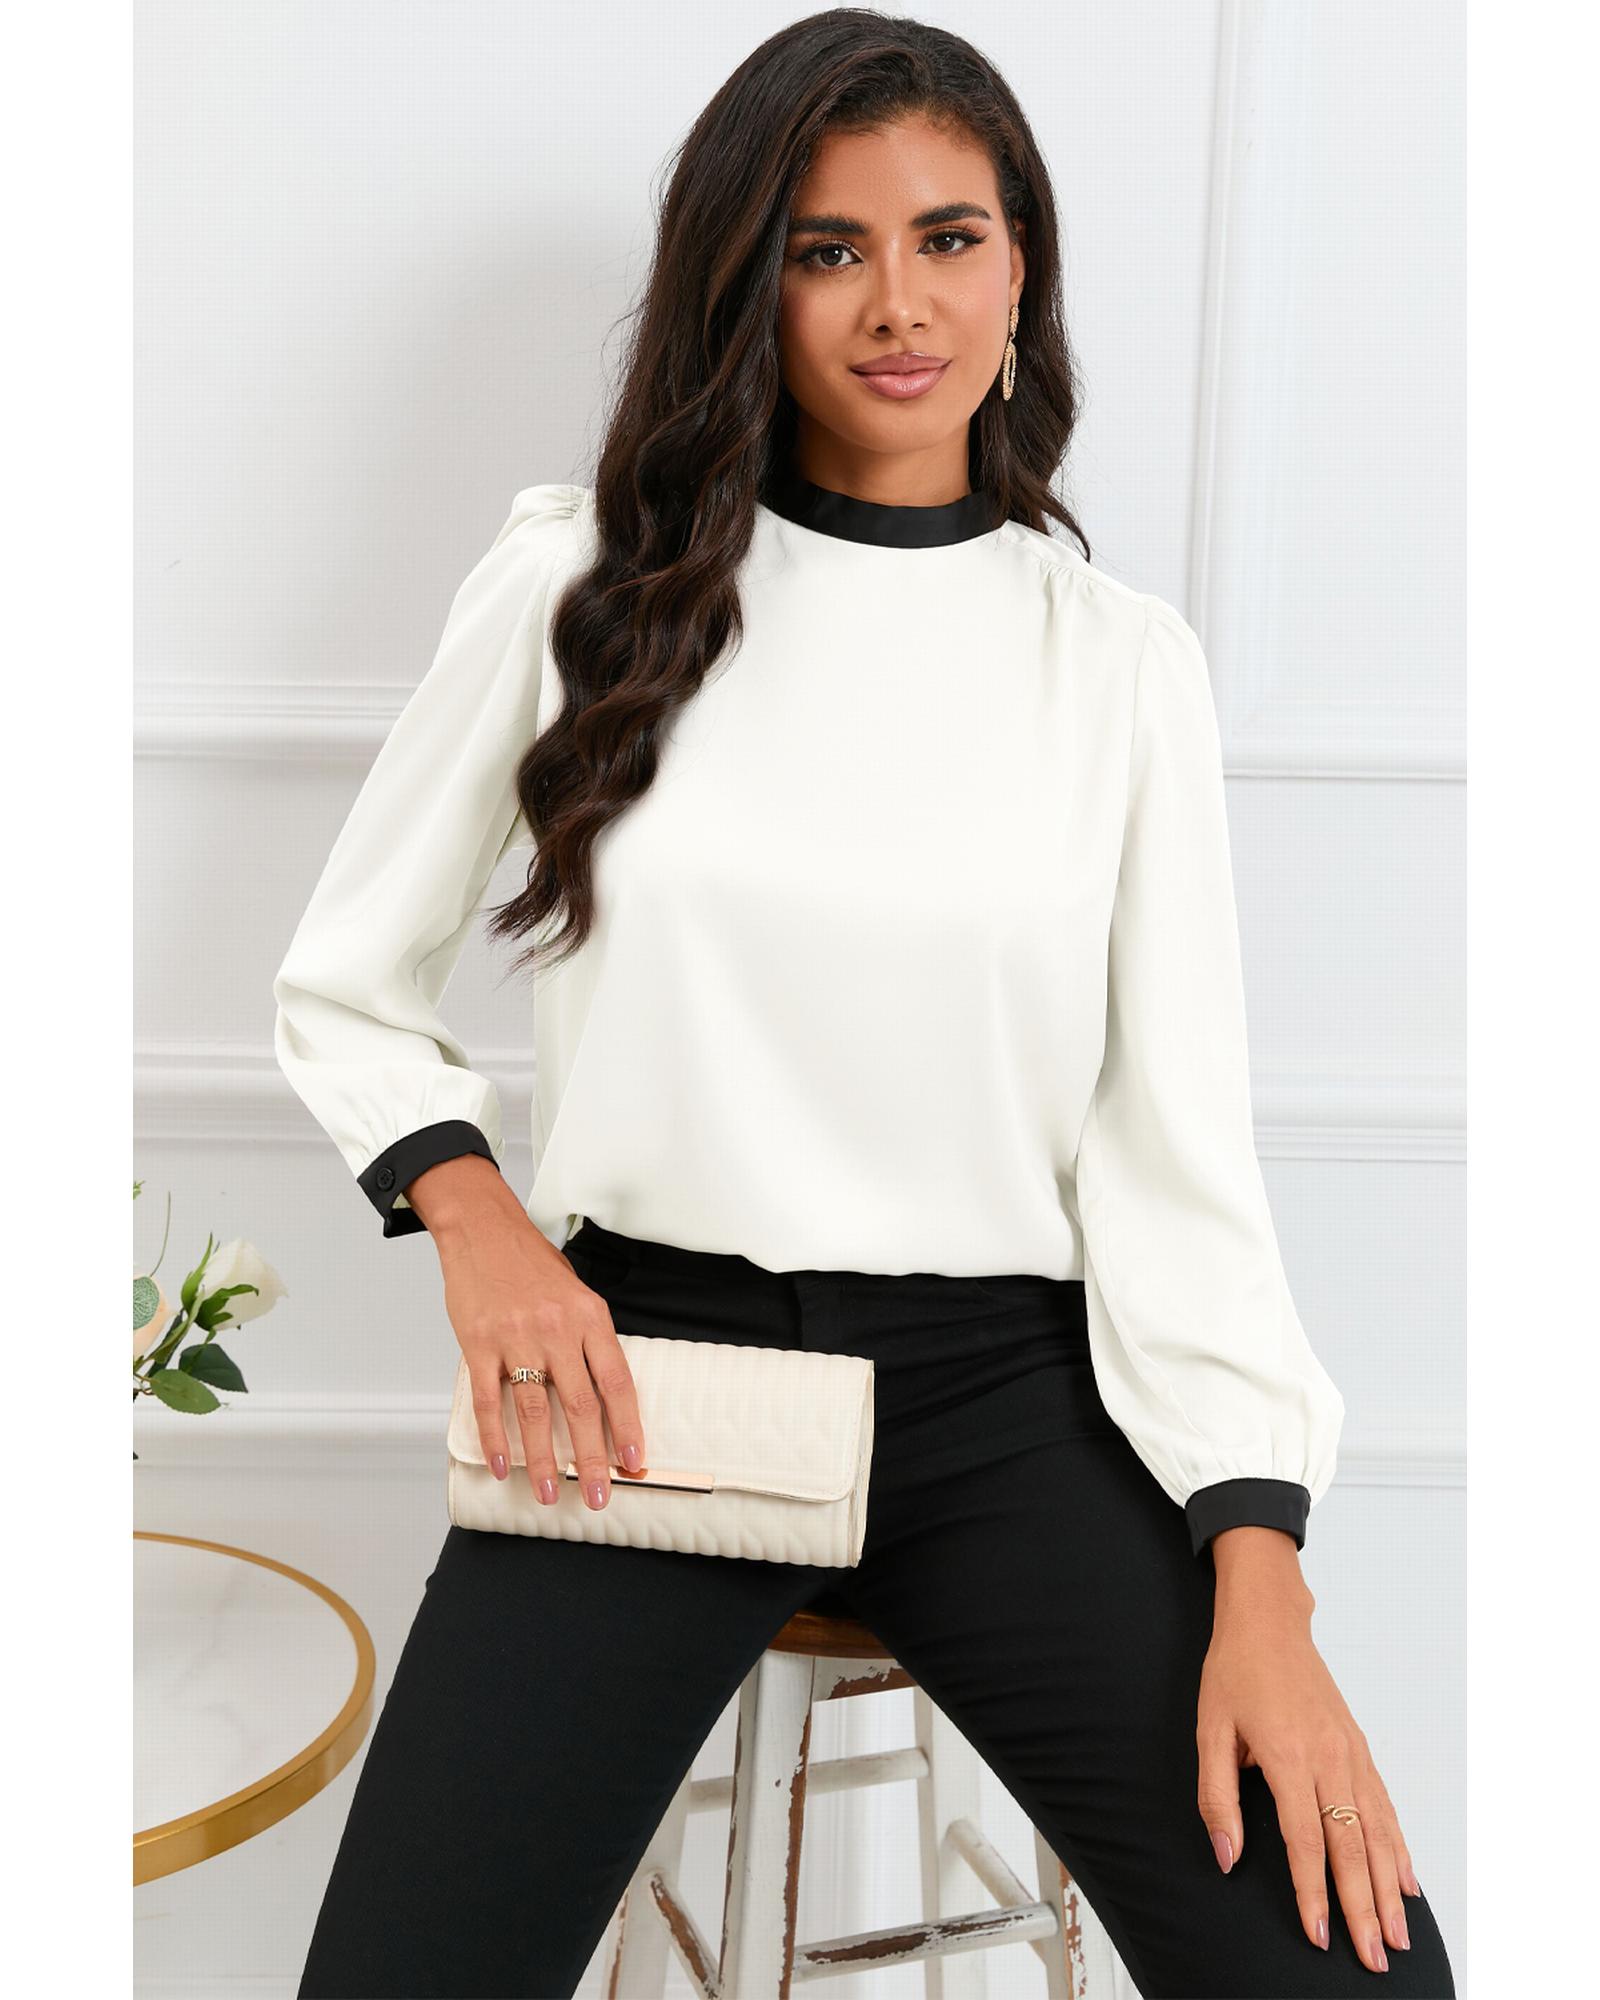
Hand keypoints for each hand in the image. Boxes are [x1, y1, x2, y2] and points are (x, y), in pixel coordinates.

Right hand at [415, 1162, 647, 1511]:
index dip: (627, 1425)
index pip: (616, 1381)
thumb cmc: (532, 1266)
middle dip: (591, 1458)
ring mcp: (515, 1338)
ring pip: (532, 1411)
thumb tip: (605, 1397)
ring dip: (542, 1459)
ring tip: (548, 1493)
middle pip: (579, 1405)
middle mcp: (556, 1329)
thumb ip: (589, 1340)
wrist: (483, 1230)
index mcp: (589, 1316)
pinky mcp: (478, 1344)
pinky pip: (488, 1400)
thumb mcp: (577, 1293)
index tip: (635, 1461)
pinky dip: (494, 1438)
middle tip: (597, 1496)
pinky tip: (501, 1465)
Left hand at [1196, 1536, 1421, 1974]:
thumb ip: (1217, 1796)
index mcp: (1288, 1754)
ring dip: (1389, 1887)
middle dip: (1363, 1907)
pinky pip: (1384, 1806)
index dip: (1313, 1892)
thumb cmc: (1234, 1671)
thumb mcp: (1209, 1728)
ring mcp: (1349, 1751)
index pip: (1304, 1839)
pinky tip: (1406, 1881)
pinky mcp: (1358, 1746)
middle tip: (1374, 1957)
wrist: (1269, 1619)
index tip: (1321, 1936)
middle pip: (1351, 1846)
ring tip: (1397, 1934)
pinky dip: (1398, 1846)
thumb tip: (1226, 1857)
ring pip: (1377, 1831)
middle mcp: (1328, 1756)